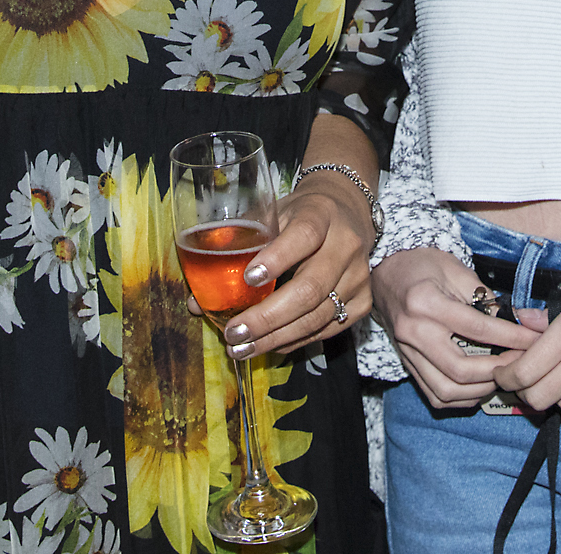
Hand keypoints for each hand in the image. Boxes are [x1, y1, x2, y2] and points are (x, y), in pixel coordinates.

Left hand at [215, 175, 372, 359]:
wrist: (347, 211)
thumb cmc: (300, 214)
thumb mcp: (272, 214)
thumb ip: (239, 249)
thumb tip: (197, 299)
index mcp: (321, 213)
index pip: (304, 235)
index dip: (277, 258)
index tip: (248, 278)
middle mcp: (346, 245)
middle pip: (310, 288)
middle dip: (268, 317)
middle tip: (234, 333)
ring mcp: (359, 276)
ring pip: (318, 316)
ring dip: (276, 338)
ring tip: (242, 349)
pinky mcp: (364, 302)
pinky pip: (327, 329)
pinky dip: (295, 340)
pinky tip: (269, 344)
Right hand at [370, 246, 541, 408]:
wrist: (387, 271)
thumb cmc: (424, 265)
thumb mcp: (458, 270)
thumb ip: (489, 299)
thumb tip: (526, 321)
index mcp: (425, 302)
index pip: (477, 328)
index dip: (511, 338)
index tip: (534, 340)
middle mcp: (413, 332)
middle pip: (459, 369)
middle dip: (497, 371)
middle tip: (521, 363)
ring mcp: (406, 352)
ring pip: (445, 391)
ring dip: (480, 390)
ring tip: (501, 375)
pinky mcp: (407, 364)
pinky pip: (434, 396)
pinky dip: (461, 398)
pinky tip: (480, 385)